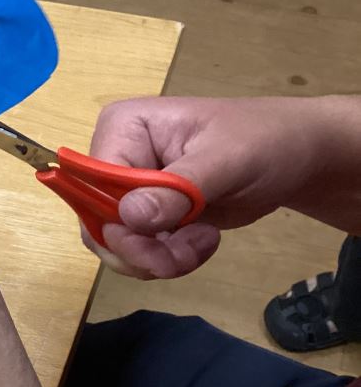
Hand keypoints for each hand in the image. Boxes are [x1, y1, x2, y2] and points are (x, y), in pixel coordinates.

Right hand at [87, 94, 360, 278]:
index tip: (157, 243)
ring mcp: (130, 189)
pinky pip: (137, 252)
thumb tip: (129, 216)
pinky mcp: (147, 215)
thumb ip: (177, 188)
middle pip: (97, 221)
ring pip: (116, 244)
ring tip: (201, 246)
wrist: (294, 158)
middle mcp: (116, 156)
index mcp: (124, 127)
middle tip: (182, 259)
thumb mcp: (225, 161)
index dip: (116, 223)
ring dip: (157, 259)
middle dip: (139, 251)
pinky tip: (202, 242)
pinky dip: (167, 260)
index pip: (93, 185)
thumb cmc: (264, 141)